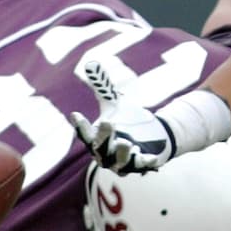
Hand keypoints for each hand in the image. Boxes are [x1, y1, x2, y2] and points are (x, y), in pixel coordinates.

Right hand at [69, 59, 174, 173]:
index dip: (80, 126)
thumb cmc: (129, 119)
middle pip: (99, 149)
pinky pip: (142, 166)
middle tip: (108, 122)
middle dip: (103, 138)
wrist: (154, 133)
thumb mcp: (116, 102)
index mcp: (97, 138)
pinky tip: (151, 157)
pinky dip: (145, 162)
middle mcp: (106, 154)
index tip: (76, 114)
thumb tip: (92, 64)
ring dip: (121, 153)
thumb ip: (103, 86)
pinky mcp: (141, 164)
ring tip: (125, 141)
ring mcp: (123, 162)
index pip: (85, 133)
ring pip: (118, 163)